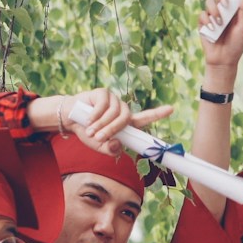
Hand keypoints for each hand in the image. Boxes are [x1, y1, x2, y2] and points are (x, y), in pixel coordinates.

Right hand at [60, 88, 174, 155]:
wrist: (71, 119)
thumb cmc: (88, 132)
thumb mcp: (99, 145)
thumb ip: (109, 149)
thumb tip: (117, 145)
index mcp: (126, 123)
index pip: (144, 118)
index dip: (158, 114)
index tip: (171, 109)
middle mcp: (122, 110)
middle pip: (126, 119)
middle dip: (112, 130)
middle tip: (98, 138)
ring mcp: (113, 100)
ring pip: (114, 113)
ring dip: (101, 125)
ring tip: (90, 131)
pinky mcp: (103, 93)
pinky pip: (103, 105)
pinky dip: (94, 115)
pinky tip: (87, 119)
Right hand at [200, 0, 242, 77]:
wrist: (224, 60)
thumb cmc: (236, 45)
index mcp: (233, 9)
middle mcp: (222, 10)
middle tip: (224, 1)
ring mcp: (211, 16)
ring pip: (208, 2)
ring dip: (214, 10)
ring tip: (220, 23)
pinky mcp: (203, 24)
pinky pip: (202, 15)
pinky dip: (207, 20)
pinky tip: (212, 28)